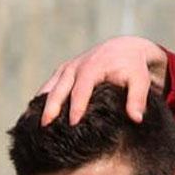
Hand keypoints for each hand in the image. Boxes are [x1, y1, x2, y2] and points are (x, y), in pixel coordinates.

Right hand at [38, 36, 168, 125]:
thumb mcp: (140, 81)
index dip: (76, 107)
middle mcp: (76, 66)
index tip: (72, 124)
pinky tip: (34, 115)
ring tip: (33, 124)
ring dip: (41, 104)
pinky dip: (41, 99)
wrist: (125, 48)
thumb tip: (136, 119)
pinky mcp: (64, 71)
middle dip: (51, 107)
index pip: (81, 91)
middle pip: (59, 89)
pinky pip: (49, 85)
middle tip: (45, 127)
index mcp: (93, 68)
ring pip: (50, 87)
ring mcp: (68, 68)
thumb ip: (138, 99)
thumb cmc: (133, 67)